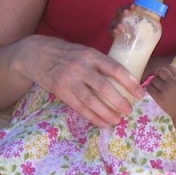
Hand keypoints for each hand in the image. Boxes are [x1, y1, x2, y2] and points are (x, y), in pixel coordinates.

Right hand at [27, 36, 141, 126]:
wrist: (35, 54)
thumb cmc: (66, 53)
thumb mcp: (84, 51)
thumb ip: (99, 63)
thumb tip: (123, 79)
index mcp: (91, 55)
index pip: (115, 69)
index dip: (130, 83)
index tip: (140, 93)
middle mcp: (81, 67)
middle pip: (104, 88)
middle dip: (119, 101)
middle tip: (129, 110)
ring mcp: (69, 80)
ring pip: (92, 101)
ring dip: (107, 113)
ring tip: (118, 120)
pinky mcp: (60, 91)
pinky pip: (79, 107)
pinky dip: (93, 117)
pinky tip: (103, 123)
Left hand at [146, 65, 175, 117]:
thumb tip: (163, 71)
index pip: (169, 66)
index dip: (165, 69)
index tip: (164, 73)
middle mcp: (172, 82)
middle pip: (160, 71)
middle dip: (158, 72)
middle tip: (157, 77)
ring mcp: (165, 90)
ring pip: (154, 79)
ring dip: (154, 81)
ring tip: (157, 86)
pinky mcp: (159, 97)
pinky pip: (149, 88)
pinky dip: (150, 87)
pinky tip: (153, 90)